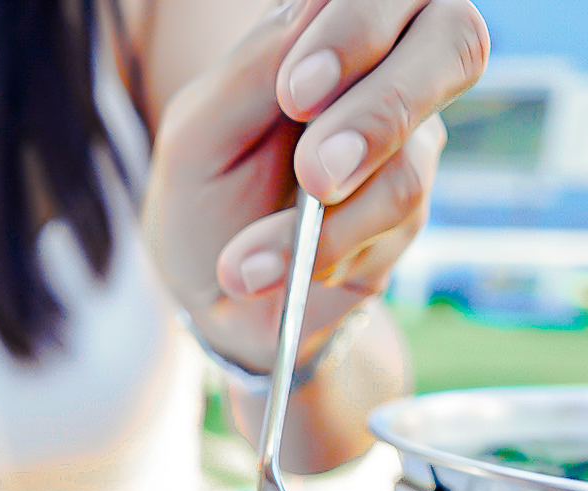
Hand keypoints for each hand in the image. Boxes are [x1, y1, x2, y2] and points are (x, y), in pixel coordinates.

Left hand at [145, 0, 488, 371]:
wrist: (211, 297)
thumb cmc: (203, 198)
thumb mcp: (199, 133)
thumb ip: (253, 68)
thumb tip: (315, 6)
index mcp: (331, 28)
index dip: (360, 26)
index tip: (295, 93)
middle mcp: (387, 72)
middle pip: (454, 38)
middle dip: (383, 107)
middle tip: (314, 171)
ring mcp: (407, 147)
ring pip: (411, 164)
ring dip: (326, 220)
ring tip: (244, 262)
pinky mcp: (407, 220)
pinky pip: (391, 230)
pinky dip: (319, 255)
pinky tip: (263, 275)